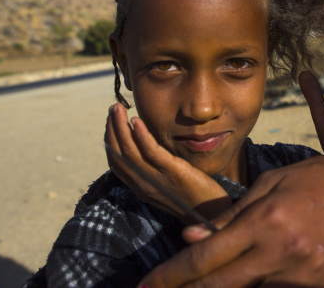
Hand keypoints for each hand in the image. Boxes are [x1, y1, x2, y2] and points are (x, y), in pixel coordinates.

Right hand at [105, 104, 230, 222]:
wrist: (213, 215)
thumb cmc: (191, 196)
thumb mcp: (166, 182)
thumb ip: (154, 167)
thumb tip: (147, 145)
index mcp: (140, 187)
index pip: (116, 163)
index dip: (110, 141)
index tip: (111, 121)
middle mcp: (143, 185)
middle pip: (119, 155)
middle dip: (112, 129)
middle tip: (113, 108)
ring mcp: (157, 180)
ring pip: (130, 152)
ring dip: (121, 127)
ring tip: (118, 108)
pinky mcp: (173, 173)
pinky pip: (152, 153)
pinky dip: (141, 136)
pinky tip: (137, 121)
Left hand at [139, 149, 323, 287]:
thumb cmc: (310, 179)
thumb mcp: (266, 185)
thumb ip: (229, 216)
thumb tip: (190, 236)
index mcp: (264, 221)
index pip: (207, 257)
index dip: (171, 275)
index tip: (146, 285)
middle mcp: (282, 253)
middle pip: (221, 285)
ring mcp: (305, 277)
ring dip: (230, 283)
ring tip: (222, 269)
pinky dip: (264, 282)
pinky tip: (261, 267)